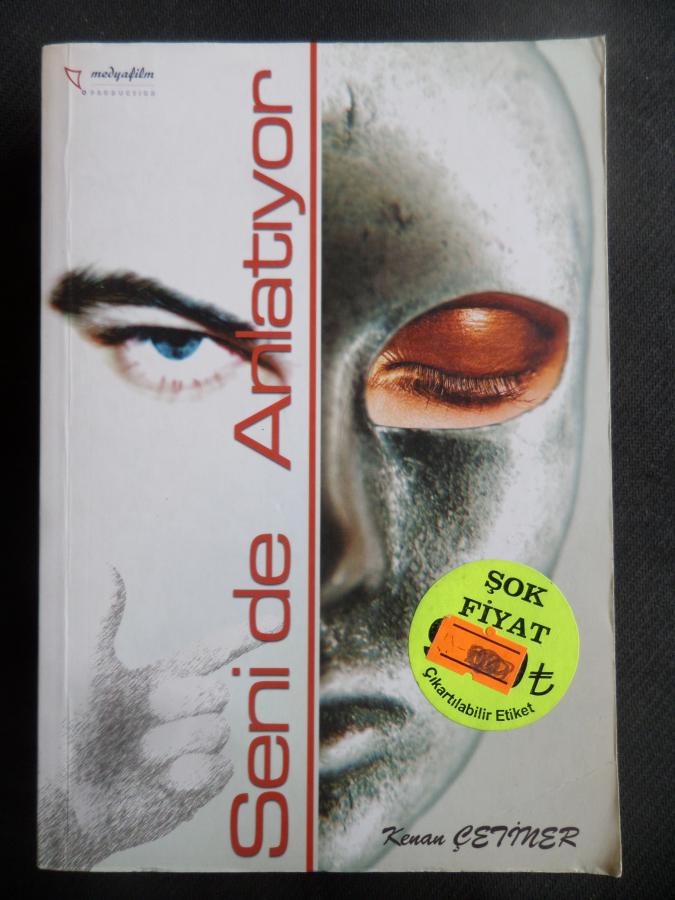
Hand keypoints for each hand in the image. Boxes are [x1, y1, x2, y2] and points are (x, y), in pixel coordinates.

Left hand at [39, 571, 257, 868]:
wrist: (66, 801)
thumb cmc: (70, 735)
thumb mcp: (89, 674)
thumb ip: (105, 623)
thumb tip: (110, 570)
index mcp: (162, 682)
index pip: (211, 653)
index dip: (242, 637)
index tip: (274, 624)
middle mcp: (183, 713)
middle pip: (217, 692)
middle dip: (184, 704)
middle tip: (142, 725)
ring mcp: (193, 749)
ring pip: (218, 730)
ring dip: (176, 745)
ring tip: (140, 760)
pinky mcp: (200, 785)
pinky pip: (221, 768)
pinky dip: (190, 774)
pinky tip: (161, 783)